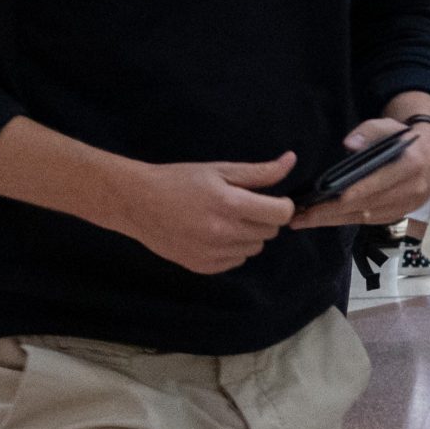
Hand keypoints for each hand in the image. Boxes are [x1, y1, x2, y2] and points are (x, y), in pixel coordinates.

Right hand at [115, 153, 296, 274]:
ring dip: (248, 234)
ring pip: (254, 248)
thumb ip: (259, 172)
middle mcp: (223, 233)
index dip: (282, 205)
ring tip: (225, 219)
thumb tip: (290, 162)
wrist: (139, 203)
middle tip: (242, 205)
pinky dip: (232, 249)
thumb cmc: (180, 181)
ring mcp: (212, 253)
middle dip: (264, 218)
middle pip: (270, 232)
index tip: (273, 199)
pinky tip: (213, 234)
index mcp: (229, 204)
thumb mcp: (219, 170)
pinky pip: (236, 261)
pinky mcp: (203, 267)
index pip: (280, 214)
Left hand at [289, 113, 429, 230]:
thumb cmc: (407, 138)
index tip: (324, 200)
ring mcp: (408, 206)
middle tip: (300, 216)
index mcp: (411, 165)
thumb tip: (349, 144)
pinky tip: (326, 220)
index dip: (351, 193)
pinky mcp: (401, 215)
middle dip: (331, 212)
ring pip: (366, 218)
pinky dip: (347, 220)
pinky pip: (371, 221)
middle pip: (366, 206)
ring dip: (334, 220)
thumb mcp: (390, 126)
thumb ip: (369, 131)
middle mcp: (412, 190)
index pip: (377, 183)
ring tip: (305, 220)